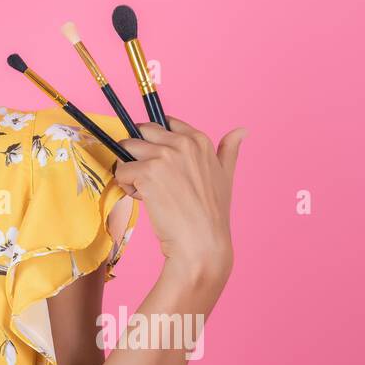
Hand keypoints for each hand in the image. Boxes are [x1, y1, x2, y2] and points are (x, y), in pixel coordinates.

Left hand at [113, 116, 246, 284]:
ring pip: (127, 150)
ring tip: (148, 190)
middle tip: (152, 178)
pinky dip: (127, 186)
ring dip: (131, 169)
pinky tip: (143, 199)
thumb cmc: (212, 213)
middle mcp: (181, 143)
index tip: (160, 161)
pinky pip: (122, 171)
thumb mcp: (225, 175)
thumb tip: (242, 130)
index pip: (165, 122)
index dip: (156, 142)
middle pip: (142, 133)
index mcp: (199, 140)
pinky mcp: (147, 173)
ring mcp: (163, 156)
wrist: (201, 242)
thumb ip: (229, 149)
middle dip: (139, 153)